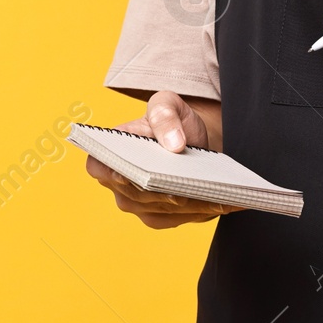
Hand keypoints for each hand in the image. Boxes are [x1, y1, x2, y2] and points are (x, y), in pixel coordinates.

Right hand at [84, 91, 239, 228]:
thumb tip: (173, 144)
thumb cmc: (172, 120)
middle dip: (162, 191)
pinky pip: (178, 218)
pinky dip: (200, 210)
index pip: (100, 167)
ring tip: (215, 193)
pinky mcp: (160, 216)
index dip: (112, 172)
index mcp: (109, 153)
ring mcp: (138, 204)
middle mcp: (118, 184)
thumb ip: (164, 115)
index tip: (132, 174)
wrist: (191, 138)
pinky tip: (223, 200)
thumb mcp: (167, 104)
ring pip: (160, 210)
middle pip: (137, 194)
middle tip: (188, 185)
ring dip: (187, 204)